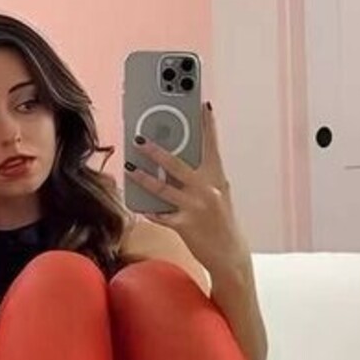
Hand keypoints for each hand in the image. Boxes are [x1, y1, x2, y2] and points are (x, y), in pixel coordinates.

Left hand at [126, 102, 248, 281]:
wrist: (230, 255)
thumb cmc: (220, 221)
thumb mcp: (218, 194)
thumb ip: (201, 176)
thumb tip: (175, 161)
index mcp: (217, 178)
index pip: (212, 146)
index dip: (207, 124)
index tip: (202, 104)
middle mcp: (208, 189)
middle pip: (177, 164)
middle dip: (156, 150)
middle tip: (140, 138)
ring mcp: (196, 208)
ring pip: (163, 188)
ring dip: (143, 177)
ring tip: (129, 168)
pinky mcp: (185, 226)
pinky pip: (161, 214)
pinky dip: (149, 209)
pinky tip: (139, 204)